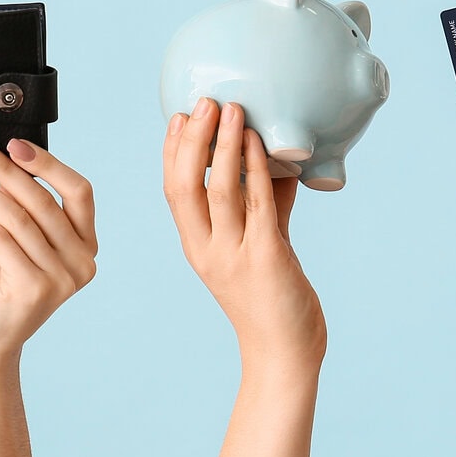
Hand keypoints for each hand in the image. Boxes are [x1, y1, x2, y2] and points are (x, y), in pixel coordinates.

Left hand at [0, 135, 97, 362]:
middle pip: (43, 201)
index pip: (79, 192)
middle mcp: (82, 262)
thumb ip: (18, 205)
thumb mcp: (13, 238)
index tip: (13, 143)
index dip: (48, 164)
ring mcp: (62, 279)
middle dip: (3, 168)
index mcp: (87, 245)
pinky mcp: (34, 290)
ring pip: (17, 218)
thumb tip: (1, 157)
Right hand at [163, 99, 324, 369]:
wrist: (284, 354)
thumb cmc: (272, 300)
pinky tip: (260, 143)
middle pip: (184, 186)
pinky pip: (258, 204)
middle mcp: (207, 250)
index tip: (177, 117)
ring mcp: (233, 255)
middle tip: (203, 103)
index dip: (171, 152)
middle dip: (191, 140)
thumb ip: (264, 205)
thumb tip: (277, 159)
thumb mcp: (257, 247)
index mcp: (197, 246)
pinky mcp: (265, 258)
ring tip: (232, 109)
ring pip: (219, 190)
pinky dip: (257, 169)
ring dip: (225, 145)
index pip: (172, 191)